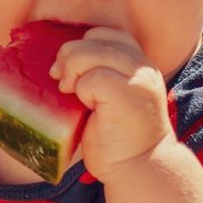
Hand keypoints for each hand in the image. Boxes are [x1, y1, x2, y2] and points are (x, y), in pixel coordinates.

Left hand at [50, 27, 174, 174]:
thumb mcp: (109, 96)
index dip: (82, 45)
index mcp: (139, 64)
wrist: (138, 168)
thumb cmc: (117, 137)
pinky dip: (81, 90)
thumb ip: (97, 73)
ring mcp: (138, 80)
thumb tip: (59, 60)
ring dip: (72, 72)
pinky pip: (92, 78)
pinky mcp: (128, 95)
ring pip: (90, 53)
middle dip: (68, 56)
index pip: (106, 34)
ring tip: (71, 94)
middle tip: (62, 83)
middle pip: (94, 39)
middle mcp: (143, 67)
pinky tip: (86, 107)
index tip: (69, 70)